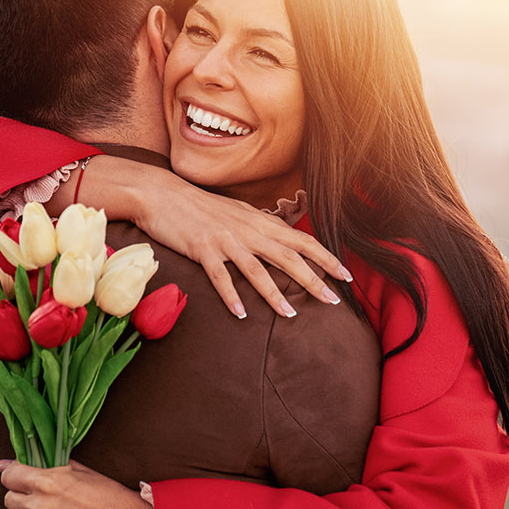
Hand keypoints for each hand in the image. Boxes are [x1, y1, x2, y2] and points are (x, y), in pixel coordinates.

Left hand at [0, 460, 157, 508]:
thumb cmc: (110, 496)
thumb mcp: (81, 472)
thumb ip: (46, 466)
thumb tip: (6, 463)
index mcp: (48, 482)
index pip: (8, 477)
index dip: (15, 476)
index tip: (23, 479)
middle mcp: (41, 506)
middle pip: (9, 500)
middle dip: (22, 497)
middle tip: (42, 498)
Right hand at [65, 156, 354, 319]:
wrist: (162, 193)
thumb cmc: (200, 206)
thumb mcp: (238, 213)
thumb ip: (261, 227)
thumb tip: (283, 240)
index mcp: (259, 222)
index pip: (302, 240)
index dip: (326, 258)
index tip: (346, 275)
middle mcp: (248, 230)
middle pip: (288, 257)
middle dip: (313, 279)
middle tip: (332, 300)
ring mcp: (226, 240)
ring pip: (257, 270)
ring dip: (275, 294)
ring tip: (291, 315)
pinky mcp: (202, 250)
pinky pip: (220, 277)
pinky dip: (231, 296)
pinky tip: (240, 314)